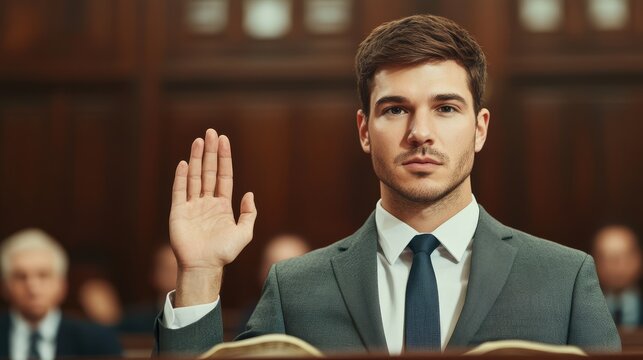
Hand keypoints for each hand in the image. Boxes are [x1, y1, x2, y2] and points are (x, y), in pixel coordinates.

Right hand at [169, 129, 256, 305]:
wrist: (204, 267)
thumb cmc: (224, 253)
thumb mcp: (244, 233)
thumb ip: (249, 214)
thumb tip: (250, 193)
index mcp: (222, 205)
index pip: (224, 176)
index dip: (224, 158)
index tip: (224, 140)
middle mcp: (207, 202)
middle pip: (209, 171)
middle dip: (210, 152)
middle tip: (212, 132)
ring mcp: (192, 206)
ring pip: (195, 177)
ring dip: (196, 158)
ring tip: (199, 141)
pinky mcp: (178, 212)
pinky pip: (179, 191)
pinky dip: (181, 177)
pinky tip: (184, 163)